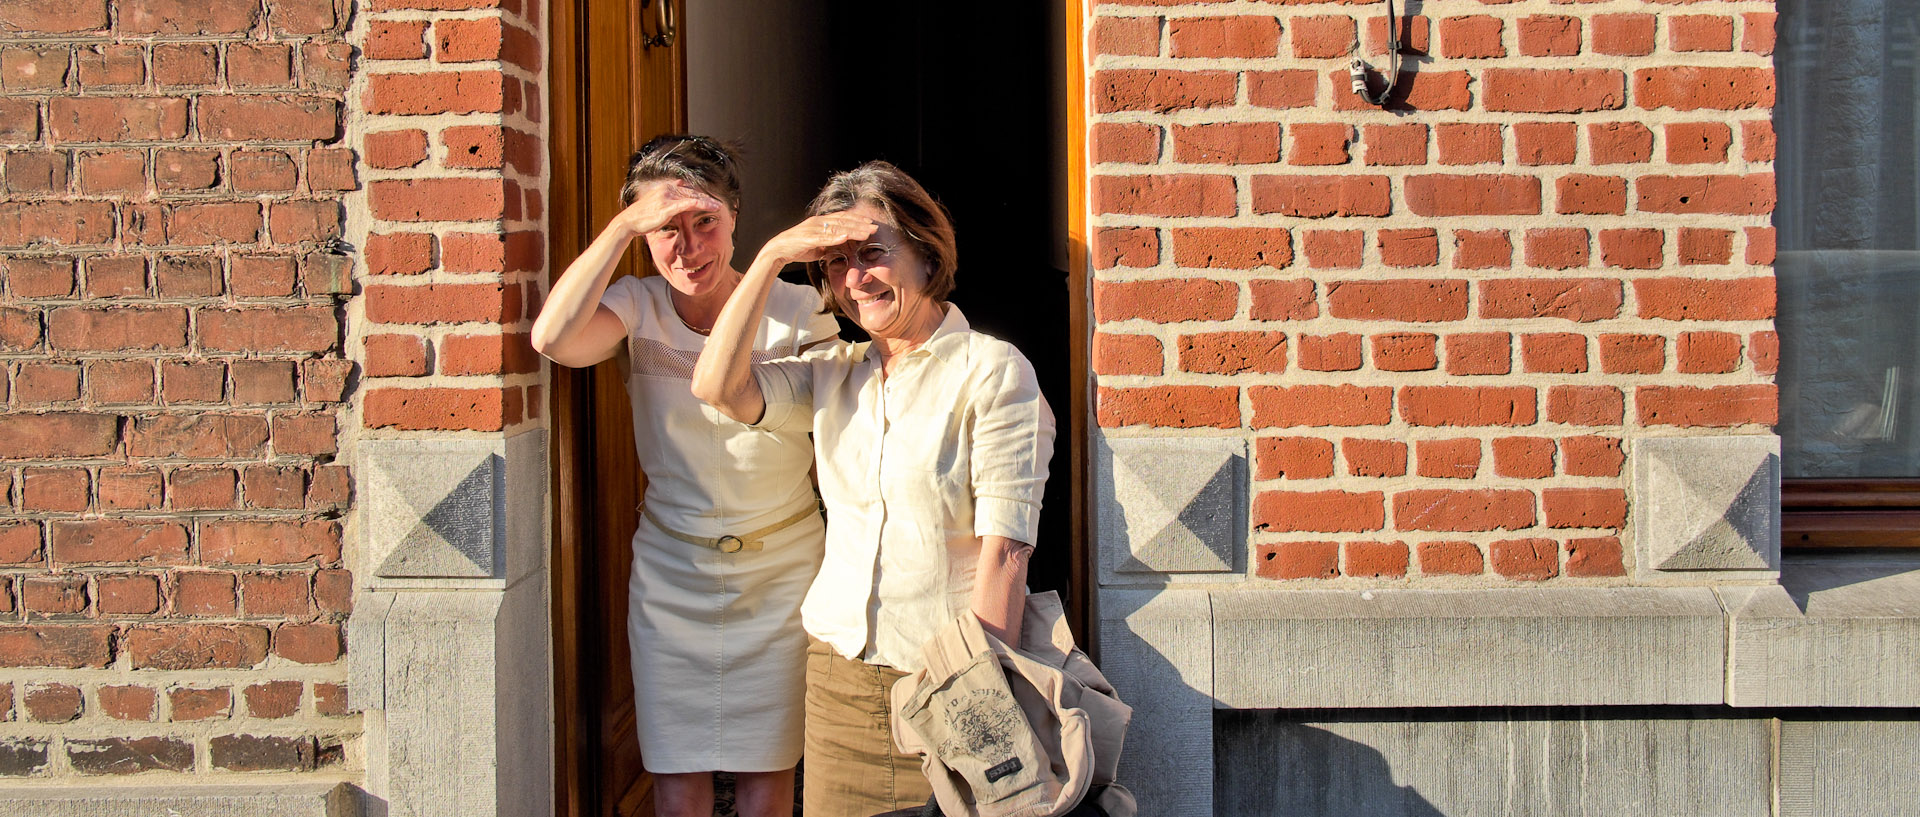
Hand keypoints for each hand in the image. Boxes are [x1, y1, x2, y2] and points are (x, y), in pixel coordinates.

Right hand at [609, 179, 722, 238]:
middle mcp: (667, 189)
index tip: (709, 199)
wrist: (629, 222)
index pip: (686, 188)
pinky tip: (712, 207)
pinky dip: (703, 204)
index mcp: (665, 187)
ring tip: (719, 205)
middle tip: (718, 201)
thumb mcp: (656, 206)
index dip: (699, 194)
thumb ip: (667, 203)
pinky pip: (690, 203)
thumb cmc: (641, 217)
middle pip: (692, 191)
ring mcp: (668, 197)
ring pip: (694, 196)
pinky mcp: (669, 206)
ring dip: (708, 200)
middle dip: (706, 196)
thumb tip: (676, 207)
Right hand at [755, 213, 877, 267]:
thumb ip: (829, 244)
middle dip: (860, 224)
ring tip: (866, 233)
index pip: (842, 218)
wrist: (777, 250)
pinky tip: (846, 237)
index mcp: (821, 222)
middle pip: (843, 221)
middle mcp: (818, 222)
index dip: (857, 220)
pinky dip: (835, 237)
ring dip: (853, 230)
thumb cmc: (798, 248)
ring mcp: (813, 229)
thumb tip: (840, 248)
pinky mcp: (807, 238)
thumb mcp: (818, 246)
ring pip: (837, 228)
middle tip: (875, 227)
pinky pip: (824, 237)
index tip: (871, 223)